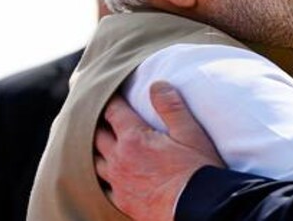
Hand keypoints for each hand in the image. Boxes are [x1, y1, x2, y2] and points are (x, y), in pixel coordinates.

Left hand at [94, 81, 223, 220]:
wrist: (197, 208)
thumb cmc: (196, 169)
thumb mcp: (190, 132)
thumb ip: (171, 107)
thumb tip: (158, 84)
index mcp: (134, 139)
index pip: (114, 112)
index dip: (111, 99)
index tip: (111, 90)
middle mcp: (119, 160)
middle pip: (97, 135)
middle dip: (97, 122)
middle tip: (99, 113)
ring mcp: (118, 182)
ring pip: (94, 161)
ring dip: (95, 149)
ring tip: (98, 142)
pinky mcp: (121, 201)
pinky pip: (102, 185)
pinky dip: (102, 175)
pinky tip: (108, 174)